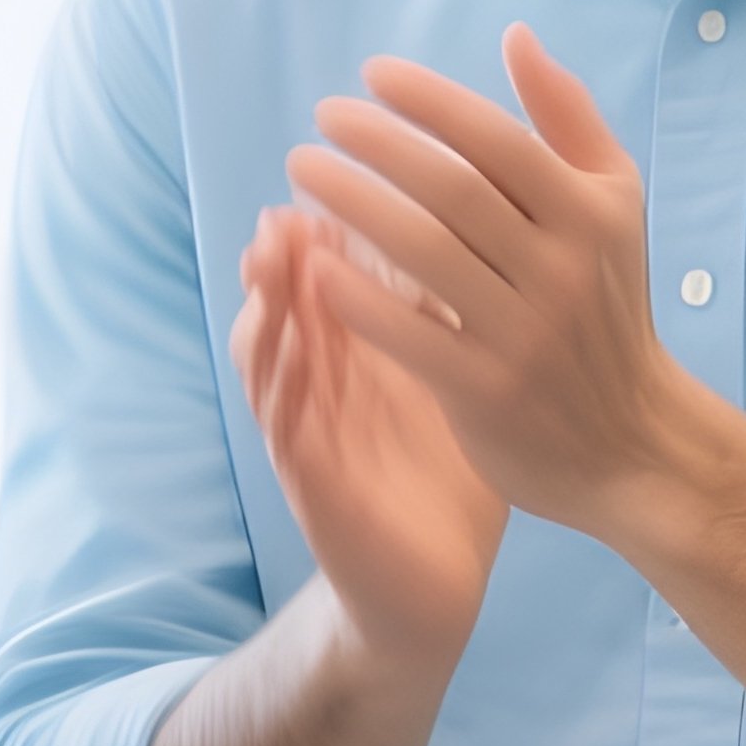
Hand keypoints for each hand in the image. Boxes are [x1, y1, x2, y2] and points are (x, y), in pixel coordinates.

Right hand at [232, 196, 508, 661]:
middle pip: (293, 306)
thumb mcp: (458, 366)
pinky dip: (280, 386)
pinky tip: (285, 352)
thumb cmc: (448, 464)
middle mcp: (330, 384)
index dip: (334, 224)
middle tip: (288, 203)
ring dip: (267, 307)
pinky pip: (288, 430)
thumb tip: (478, 210)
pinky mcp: (315, 488)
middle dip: (286, 255)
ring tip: (267, 258)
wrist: (441, 577)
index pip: (340, 274)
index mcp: (365, 351)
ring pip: (275, 358)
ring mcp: (316, 433)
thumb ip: (453, 301)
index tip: (342, 167)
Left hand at [283, 23, 686, 536]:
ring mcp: (524, 333)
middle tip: (322, 118)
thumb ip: (567, 118)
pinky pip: (411, 334)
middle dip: (378, 143)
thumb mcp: (613, 204)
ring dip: (353, 204)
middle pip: (452, 189)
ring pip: (424, 253)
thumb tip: (516, 36)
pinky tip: (315, 264)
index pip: (499, 138)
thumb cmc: (609, 305)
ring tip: (303, 172)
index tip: (372, 75)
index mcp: (589, 213)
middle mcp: (560, 268)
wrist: (632, 439)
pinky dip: (360, 296)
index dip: (431, 100)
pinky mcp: (488, 392)